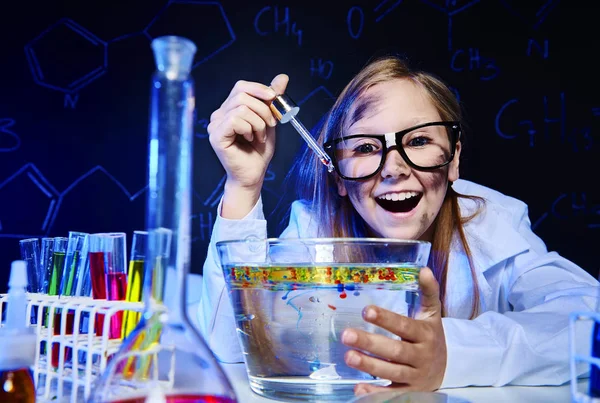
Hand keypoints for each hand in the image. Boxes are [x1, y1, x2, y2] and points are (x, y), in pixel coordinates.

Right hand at [208, 74, 288, 217]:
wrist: (254, 174)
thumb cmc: (259, 151)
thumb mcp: (270, 120)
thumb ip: (272, 99)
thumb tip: (282, 77)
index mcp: (230, 108)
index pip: (241, 87)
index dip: (259, 89)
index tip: (274, 98)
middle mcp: (219, 114)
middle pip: (242, 94)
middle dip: (263, 108)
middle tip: (271, 125)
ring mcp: (215, 125)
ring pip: (241, 107)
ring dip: (258, 122)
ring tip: (260, 136)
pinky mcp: (216, 136)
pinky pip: (235, 120)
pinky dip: (249, 128)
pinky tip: (250, 139)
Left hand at [341, 267, 446, 394]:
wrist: (448, 369)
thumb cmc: (431, 337)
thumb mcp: (432, 314)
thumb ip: (428, 292)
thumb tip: (424, 269)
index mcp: (425, 334)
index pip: (404, 326)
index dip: (386, 319)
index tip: (366, 310)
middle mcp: (421, 356)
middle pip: (395, 351)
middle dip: (371, 343)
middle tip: (346, 335)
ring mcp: (416, 376)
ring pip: (392, 372)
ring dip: (369, 366)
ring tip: (349, 356)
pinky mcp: (410, 392)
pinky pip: (392, 393)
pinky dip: (376, 393)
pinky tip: (358, 389)